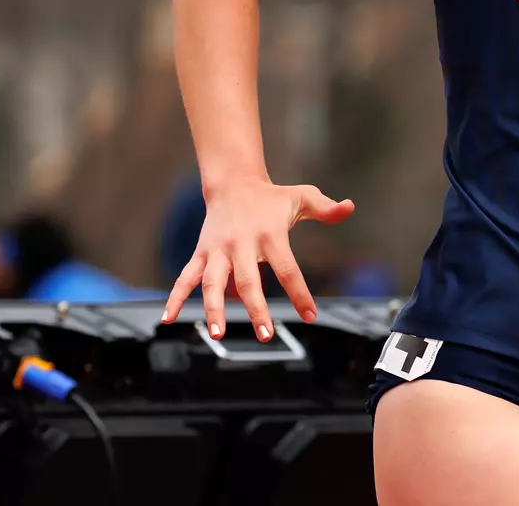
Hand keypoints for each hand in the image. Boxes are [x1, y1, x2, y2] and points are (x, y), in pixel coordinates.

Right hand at [159, 177, 354, 341]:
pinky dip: (175, 298)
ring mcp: (218, 250)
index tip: (310, 315)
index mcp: (269, 234)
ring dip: (214, 309)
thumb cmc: (271, 198)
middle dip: (256, 309)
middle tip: (266, 334)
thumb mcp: (302, 197)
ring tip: (217, 334)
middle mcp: (241, 244)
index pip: (287, 268)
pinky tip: (168, 319)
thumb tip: (350, 207)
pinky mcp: (201, 253)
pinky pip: (185, 278)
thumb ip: (326, 208)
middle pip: (249, 280)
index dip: (299, 293)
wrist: (233, 184)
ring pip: (212, 283)